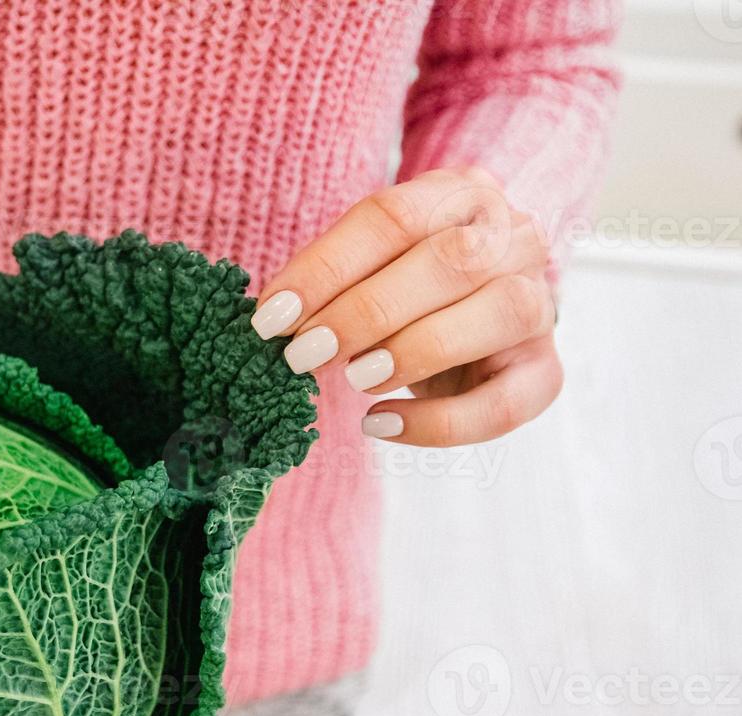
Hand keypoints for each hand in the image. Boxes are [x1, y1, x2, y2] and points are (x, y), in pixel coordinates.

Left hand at [251, 167, 560, 446]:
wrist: (475, 306)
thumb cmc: (403, 281)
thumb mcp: (369, 262)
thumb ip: (331, 280)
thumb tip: (274, 321)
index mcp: (461, 193)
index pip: (393, 217)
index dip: (327, 268)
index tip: (271, 316)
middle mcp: (513, 237)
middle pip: (451, 260)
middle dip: (364, 312)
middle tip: (303, 353)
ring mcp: (538, 302)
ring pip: (498, 315)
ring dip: (415, 350)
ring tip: (353, 379)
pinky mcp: (543, 369)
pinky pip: (507, 402)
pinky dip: (440, 422)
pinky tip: (380, 423)